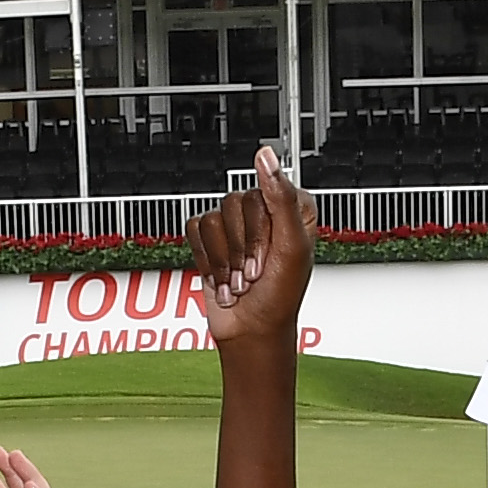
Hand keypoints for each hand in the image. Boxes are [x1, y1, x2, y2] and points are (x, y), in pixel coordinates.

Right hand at [192, 148, 314, 348]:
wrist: (252, 332)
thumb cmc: (280, 296)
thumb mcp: (292, 246)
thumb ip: (280, 197)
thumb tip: (265, 155)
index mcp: (292, 207)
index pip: (264, 191)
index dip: (262, 228)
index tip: (272, 252)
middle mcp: (264, 211)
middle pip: (235, 202)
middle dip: (242, 247)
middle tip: (254, 272)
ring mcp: (236, 225)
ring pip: (214, 218)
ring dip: (225, 259)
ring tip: (240, 279)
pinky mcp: (210, 239)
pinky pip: (195, 229)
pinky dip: (207, 259)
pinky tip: (223, 276)